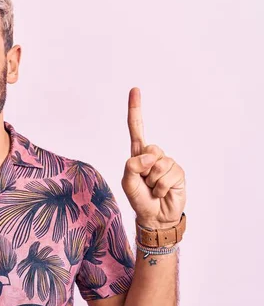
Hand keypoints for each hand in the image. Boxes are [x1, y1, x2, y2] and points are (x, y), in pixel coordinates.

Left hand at [121, 87, 186, 229]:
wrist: (155, 216)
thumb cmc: (139, 198)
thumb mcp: (128, 182)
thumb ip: (132, 166)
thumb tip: (149, 156)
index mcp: (138, 154)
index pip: (136, 128)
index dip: (135, 109)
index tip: (135, 89)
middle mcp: (153, 155)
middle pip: (149, 149)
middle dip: (144, 169)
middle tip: (144, 182)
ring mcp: (167, 163)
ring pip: (158, 164)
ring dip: (153, 181)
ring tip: (153, 189)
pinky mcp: (178, 172)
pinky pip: (168, 175)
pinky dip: (161, 187)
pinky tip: (162, 192)